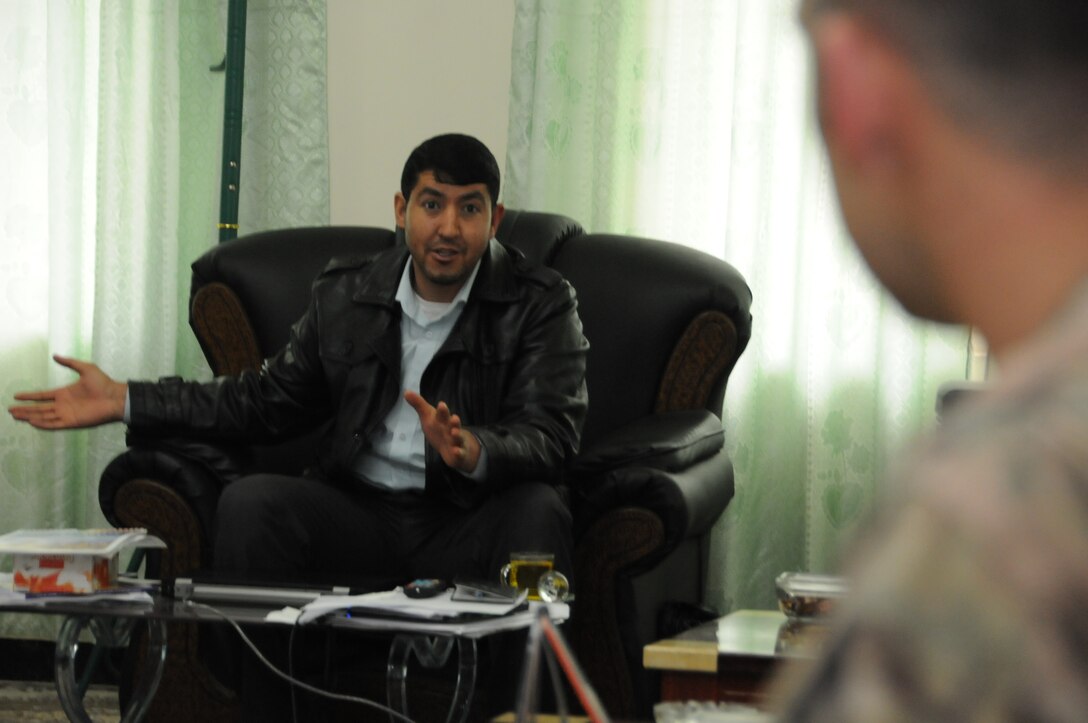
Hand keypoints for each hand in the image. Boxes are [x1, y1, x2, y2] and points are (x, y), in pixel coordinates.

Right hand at [8, 355, 126, 429]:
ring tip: (15, 415)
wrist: (116, 397)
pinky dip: (43, 424)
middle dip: (25, 409)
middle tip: (10, 410)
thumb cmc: (104, 383)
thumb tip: (56, 355)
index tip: (16, 395)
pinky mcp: (72, 422)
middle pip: (39, 408)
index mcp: (64, 393)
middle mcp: (63, 404)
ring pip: (43, 416)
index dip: (29, 396)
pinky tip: (32, 422)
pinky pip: (54, 424)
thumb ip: (70, 363)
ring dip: (30, 416)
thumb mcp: (85, 368)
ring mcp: (67, 414)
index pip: (42, 396)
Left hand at [404, 390, 479, 472]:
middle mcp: (451, 429)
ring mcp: (456, 441)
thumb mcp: (428, 417)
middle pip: (452, 424)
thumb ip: (419, 405)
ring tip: (455, 433)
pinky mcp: (459, 453)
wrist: (455, 445)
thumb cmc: (439, 428)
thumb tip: (406, 392)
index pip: (442, 414)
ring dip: (457, 435)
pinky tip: (456, 452)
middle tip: (454, 418)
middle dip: (453, 421)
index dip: (442, 410)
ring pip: (458, 438)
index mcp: (443, 420)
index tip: (441, 404)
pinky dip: (458, 452)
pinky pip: (459, 453)